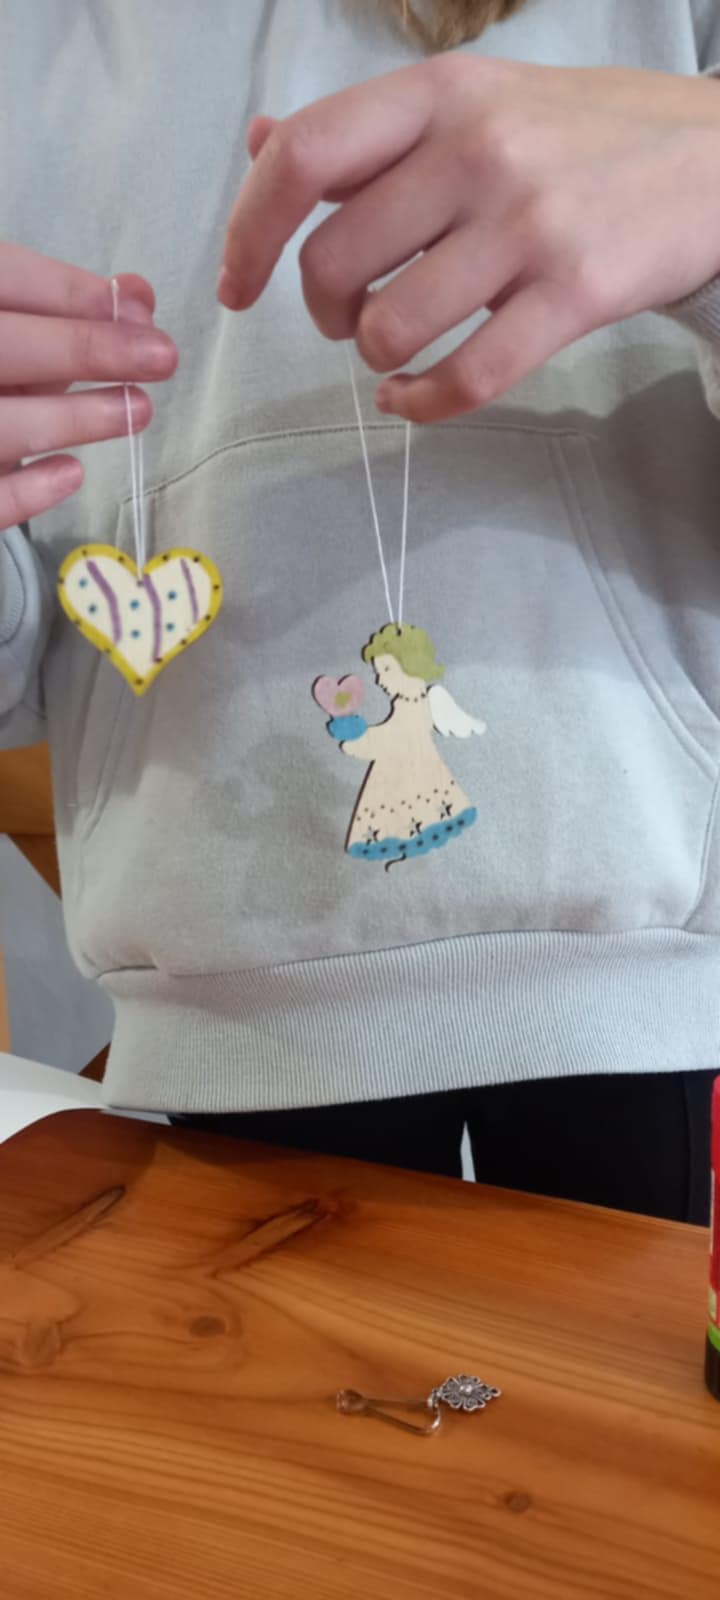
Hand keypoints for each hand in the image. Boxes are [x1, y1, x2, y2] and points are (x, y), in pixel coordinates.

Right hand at [0, 242, 177, 528]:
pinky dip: (28, 491)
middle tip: (162, 357)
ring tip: (137, 410)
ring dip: (73, 417)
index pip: (4, 278)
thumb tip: (139, 298)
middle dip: (85, 348)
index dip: (68, 292)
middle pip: (5, 347)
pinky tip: (73, 473)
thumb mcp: (14, 329)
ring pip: (1, 424)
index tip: (137, 310)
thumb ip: (62, 314)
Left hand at [219, 59, 719, 421]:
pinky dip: (421, 405)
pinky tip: (411, 400)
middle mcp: (478, 152)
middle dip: (319, 311)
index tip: (235, 286)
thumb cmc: (580, 136)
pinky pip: (467, 377)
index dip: (249, 231)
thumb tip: (262, 143)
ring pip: (390, 327)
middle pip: (335, 261)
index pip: (304, 158)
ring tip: (392, 346)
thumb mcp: (475, 101)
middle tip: (344, 317)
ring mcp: (528, 225)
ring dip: (373, 355)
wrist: (712, 162)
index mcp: (441, 96)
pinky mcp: (574, 294)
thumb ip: (370, 131)